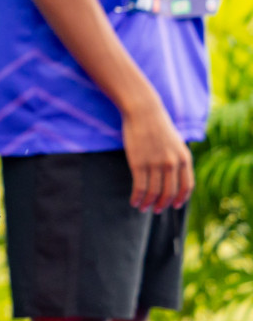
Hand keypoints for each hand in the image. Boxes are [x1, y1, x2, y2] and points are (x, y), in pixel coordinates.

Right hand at [121, 98, 194, 212]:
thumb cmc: (157, 125)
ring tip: (142, 208)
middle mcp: (172, 163)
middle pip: (169, 192)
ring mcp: (155, 163)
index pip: (187, 186)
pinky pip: (140, 187)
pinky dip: (137, 197)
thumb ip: (177, 159)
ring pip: (154, 192)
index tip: (174, 205)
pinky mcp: (138, 163)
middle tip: (156, 210)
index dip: (181, 199)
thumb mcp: (174, 142)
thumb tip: (173, 177)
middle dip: (163, 204)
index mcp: (184, 158)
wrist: (143, 110)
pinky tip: (133, 201)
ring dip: (148, 204)